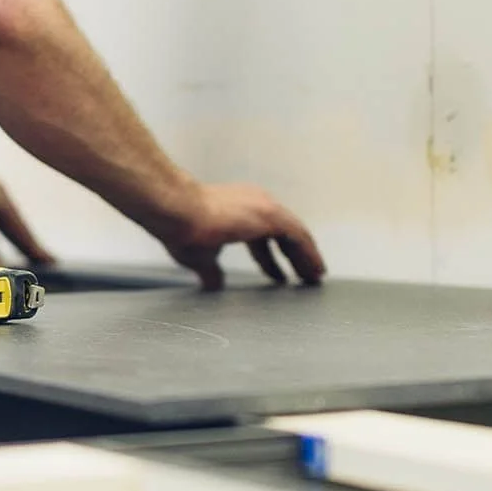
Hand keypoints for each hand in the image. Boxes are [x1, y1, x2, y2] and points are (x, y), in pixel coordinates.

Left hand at [0, 162, 54, 265]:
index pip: (22, 231)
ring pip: (4, 221)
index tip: (51, 262)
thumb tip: (1, 270)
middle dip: (28, 245)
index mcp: (0, 199)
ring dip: (12, 239)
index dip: (36, 249)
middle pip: (16, 226)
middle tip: (44, 262)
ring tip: (26, 255)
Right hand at [158, 183, 324, 290]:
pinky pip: (299, 237)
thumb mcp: (200, 256)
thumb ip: (211, 271)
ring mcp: (264, 207)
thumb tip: (213, 286)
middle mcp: (254, 204)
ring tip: (315, 278)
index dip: (272, 258)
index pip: (262, 236)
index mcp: (237, 212)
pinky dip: (309, 254)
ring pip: (295, 234)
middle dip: (294, 257)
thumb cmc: (181, 227)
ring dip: (306, 257)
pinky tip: (314, 271)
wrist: (176, 210)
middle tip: (304, 278)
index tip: (280, 274)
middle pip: (283, 234)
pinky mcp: (270, 215)